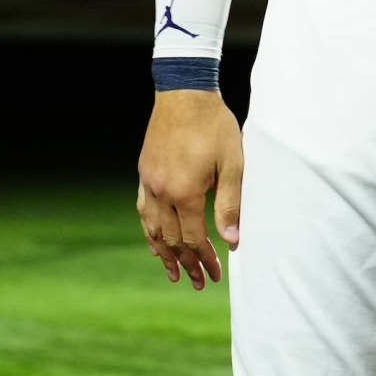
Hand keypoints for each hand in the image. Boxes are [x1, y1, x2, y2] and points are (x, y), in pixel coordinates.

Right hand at [138, 90, 242, 289]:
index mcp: (186, 193)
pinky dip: (149, 230)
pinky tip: (154, 241)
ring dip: (163, 254)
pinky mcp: (144, 172)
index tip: (215, 275)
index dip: (204, 260)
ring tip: (173, 273)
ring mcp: (149, 183)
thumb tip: (231, 241)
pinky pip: (143, 210)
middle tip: (197, 282)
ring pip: (152, 229)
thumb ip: (231, 204)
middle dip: (186, 263)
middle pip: (172, 240)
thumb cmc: (215, 127)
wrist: (185, 92)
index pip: (194, 239)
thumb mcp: (233, 164)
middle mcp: (162, 192)